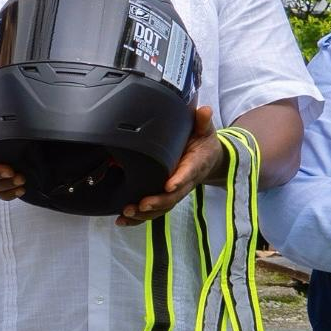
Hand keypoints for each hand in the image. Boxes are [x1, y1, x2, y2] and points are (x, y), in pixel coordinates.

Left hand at [116, 106, 219, 226]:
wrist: (208, 159)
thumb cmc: (202, 142)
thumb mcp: (205, 130)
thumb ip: (203, 122)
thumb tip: (204, 110)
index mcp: (195, 165)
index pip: (188, 173)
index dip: (179, 180)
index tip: (169, 186)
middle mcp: (185, 182)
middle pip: (173, 197)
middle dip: (157, 202)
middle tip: (141, 205)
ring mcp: (174, 192)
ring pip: (162, 208)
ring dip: (144, 214)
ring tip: (127, 213)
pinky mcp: (164, 197)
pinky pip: (153, 211)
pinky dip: (138, 218)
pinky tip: (122, 220)